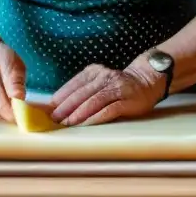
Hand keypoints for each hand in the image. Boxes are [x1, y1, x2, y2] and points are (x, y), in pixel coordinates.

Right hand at [0, 32, 25, 122]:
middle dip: (8, 112)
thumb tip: (19, 97)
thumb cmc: (1, 57)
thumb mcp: (15, 62)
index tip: (22, 114)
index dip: (15, 105)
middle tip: (17, 115)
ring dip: (0, 112)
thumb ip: (17, 80)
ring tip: (7, 105)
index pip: (6, 87)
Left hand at [50, 63, 164, 126]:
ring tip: (67, 123)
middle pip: (81, 93)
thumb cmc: (117, 86)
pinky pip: (108, 110)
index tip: (48, 110)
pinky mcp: (127, 100)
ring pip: (93, 101)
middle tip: (55, 119)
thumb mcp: (99, 82)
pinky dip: (95, 117)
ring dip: (78, 113)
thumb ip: (83, 90)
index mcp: (94, 72)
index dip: (60, 97)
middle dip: (66, 107)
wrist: (146, 81)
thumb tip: (59, 106)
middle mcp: (104, 77)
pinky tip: (86, 124)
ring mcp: (116, 88)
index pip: (73, 84)